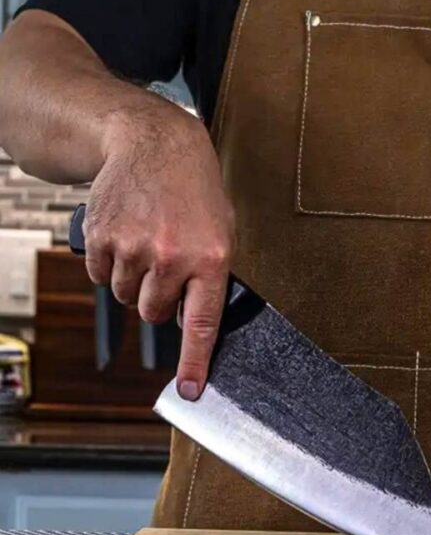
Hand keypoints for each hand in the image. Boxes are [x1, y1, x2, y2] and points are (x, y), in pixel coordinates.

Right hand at [83, 104, 234, 400]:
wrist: (154, 143)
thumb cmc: (195, 191)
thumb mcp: (222, 232)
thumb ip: (211, 278)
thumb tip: (193, 324)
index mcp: (212, 260)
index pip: (202, 325)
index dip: (195, 362)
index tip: (191, 390)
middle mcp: (173, 258)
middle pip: (155, 315)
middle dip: (160, 300)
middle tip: (167, 267)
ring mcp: (135, 248)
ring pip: (128, 297)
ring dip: (136, 280)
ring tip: (150, 242)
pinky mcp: (103, 238)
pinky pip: (103, 277)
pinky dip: (113, 264)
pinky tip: (128, 235)